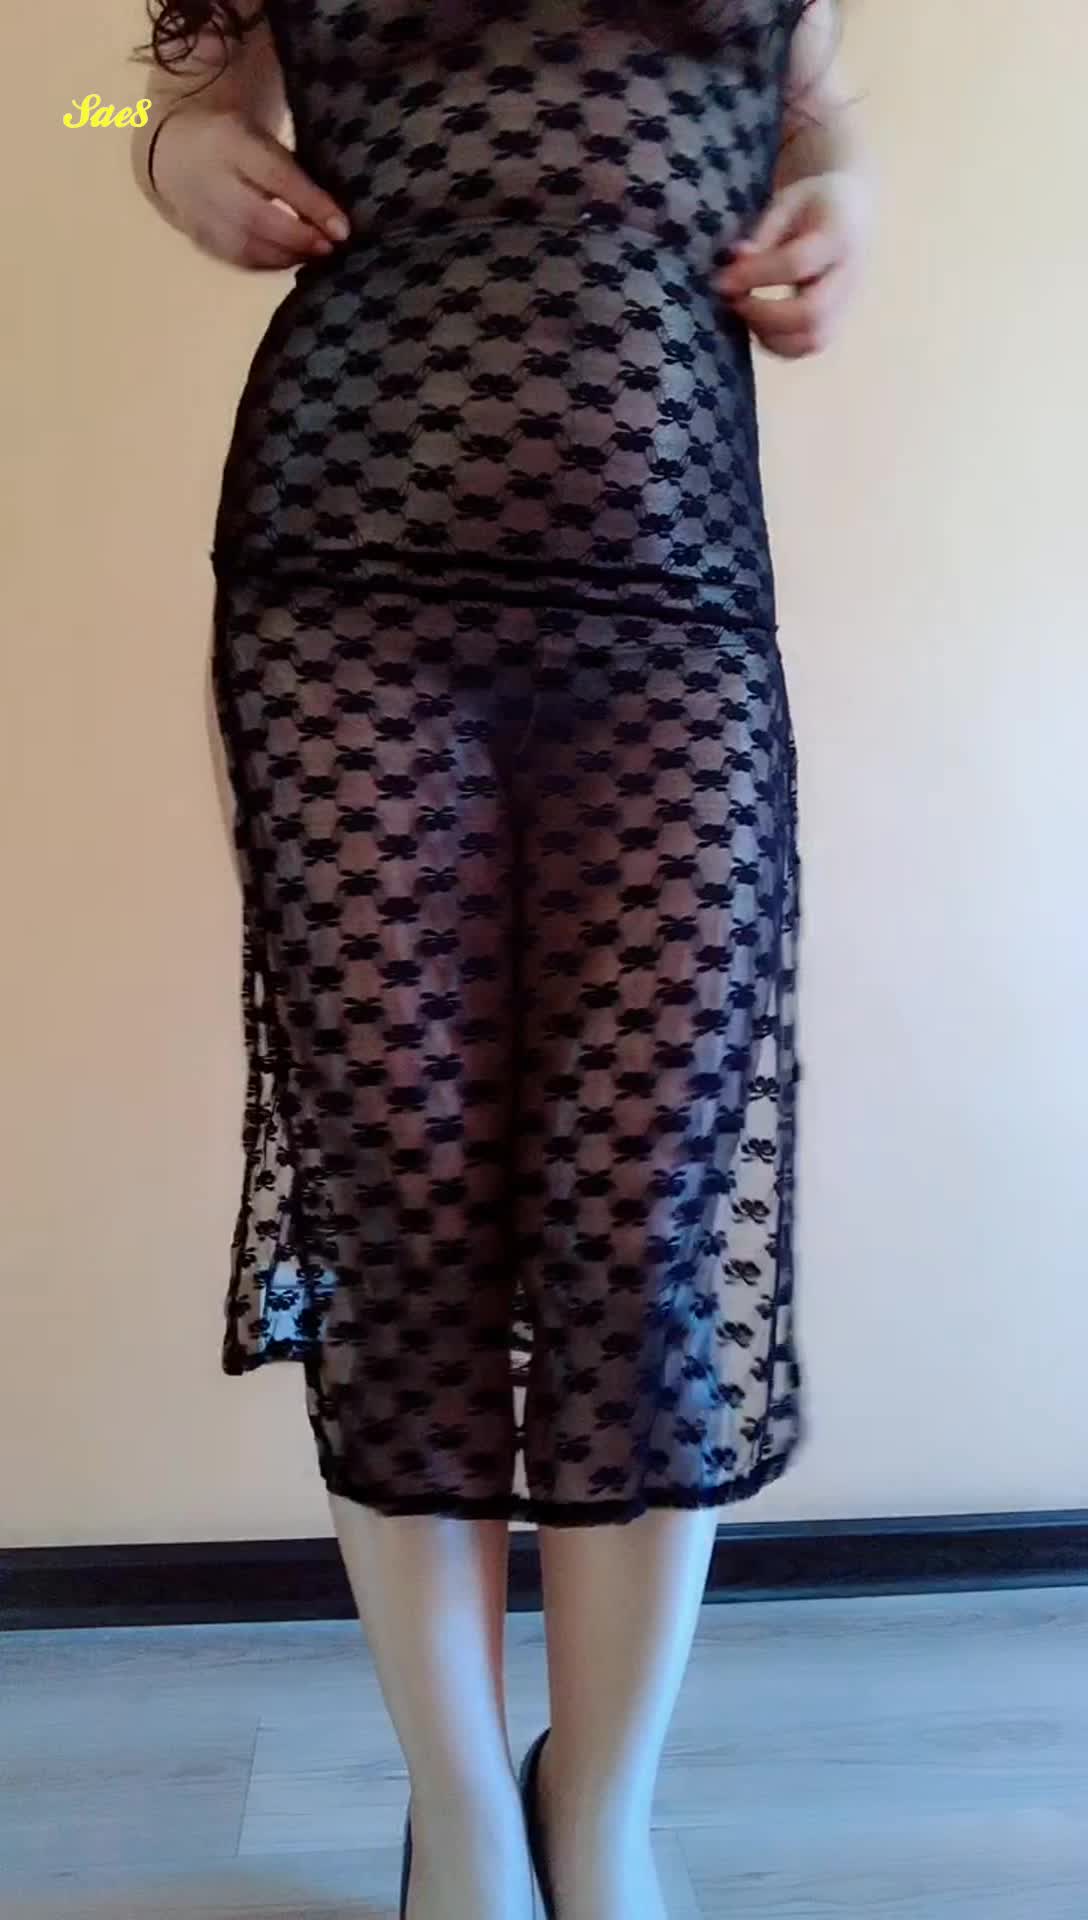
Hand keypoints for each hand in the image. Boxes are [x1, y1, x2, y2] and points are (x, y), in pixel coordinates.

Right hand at [150, 105, 350, 269]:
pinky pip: (238, 260)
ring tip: (317, 256)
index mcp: (230, 142)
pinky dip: (270, 265)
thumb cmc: (238, 143)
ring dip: (288, 256)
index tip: (343, 228)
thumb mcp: (263, 138)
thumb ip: (294, 170)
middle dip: (299, 238)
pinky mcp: (200, 240)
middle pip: (257, 218)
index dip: (311, 205)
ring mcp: (200, 214)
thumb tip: (337, 215)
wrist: (174, 153)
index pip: (276, 176)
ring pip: (246, 246)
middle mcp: (210, 180)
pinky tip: (293, 261)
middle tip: (331, 248)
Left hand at [715, 171, 868, 357]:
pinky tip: (758, 325)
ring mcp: (846, 304)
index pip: (796, 264)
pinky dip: (779, 345)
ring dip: (771, 337)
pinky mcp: (837, 321)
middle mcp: (849, 276)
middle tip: (733, 302)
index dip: (754, 276)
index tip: (721, 281)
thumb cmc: (813, 203)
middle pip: (811, 315)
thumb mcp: (787, 203)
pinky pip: (809, 346)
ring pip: (813, 340)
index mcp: (838, 235)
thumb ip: (762, 234)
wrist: (851, 209)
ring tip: (744, 313)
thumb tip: (733, 262)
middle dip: (763, 316)